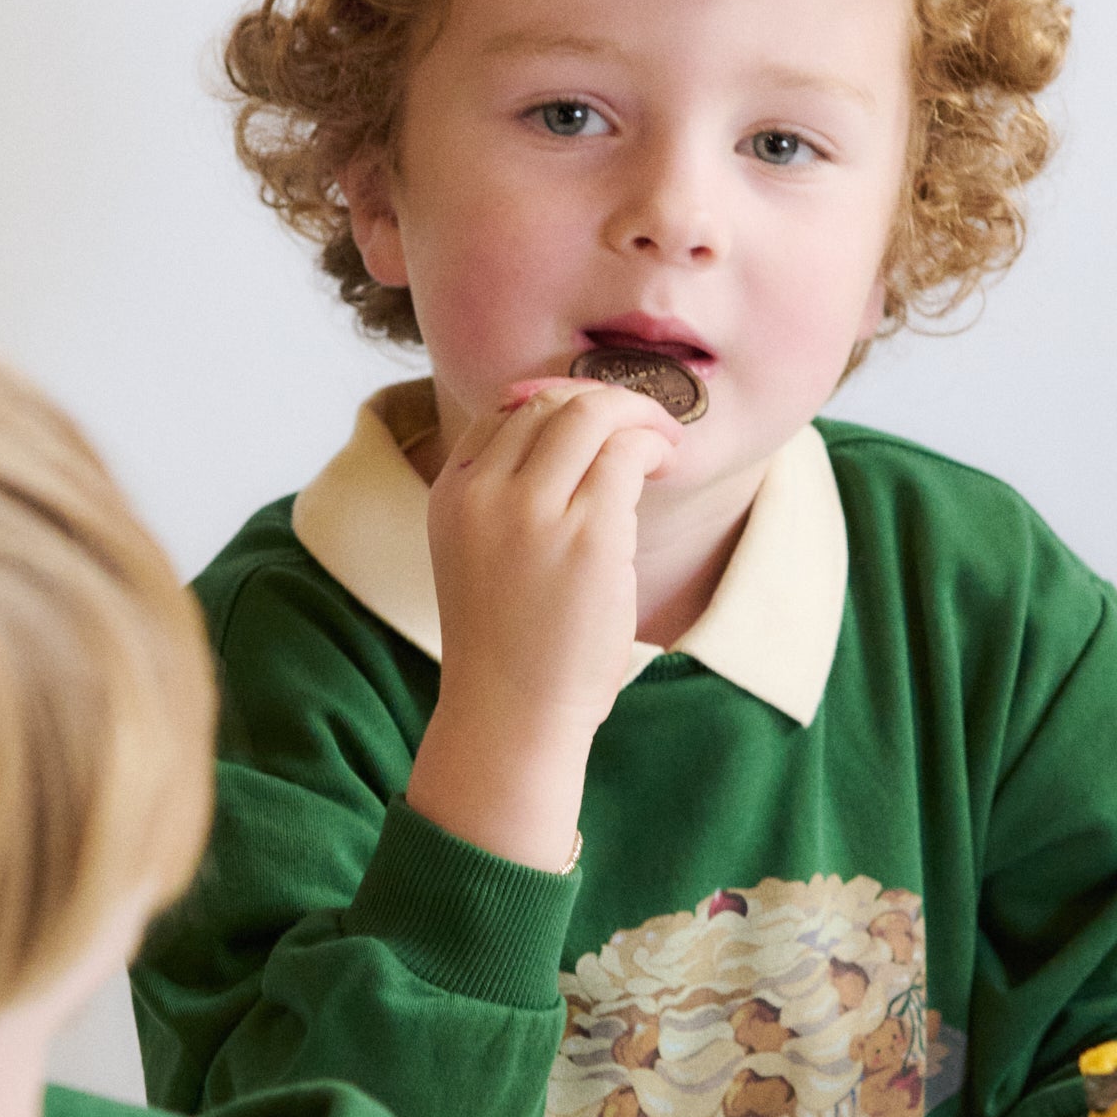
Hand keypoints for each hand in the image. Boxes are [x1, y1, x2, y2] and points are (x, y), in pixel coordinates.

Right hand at [405, 380, 680, 869]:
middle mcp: (485, 494)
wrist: (509, 716)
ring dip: (637, 414)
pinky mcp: (588, 535)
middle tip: (644, 427)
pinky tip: (665, 464)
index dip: (559, 404)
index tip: (596, 427)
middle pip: (549, 400)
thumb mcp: (477, 556)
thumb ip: (504, 500)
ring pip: (590, 413)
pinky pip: (627, 452)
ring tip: (662, 444)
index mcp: (451, 495)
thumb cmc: (508, 647)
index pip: (504, 410)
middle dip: (606, 400)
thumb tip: (572, 443)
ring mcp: (533, 511)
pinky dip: (654, 443)